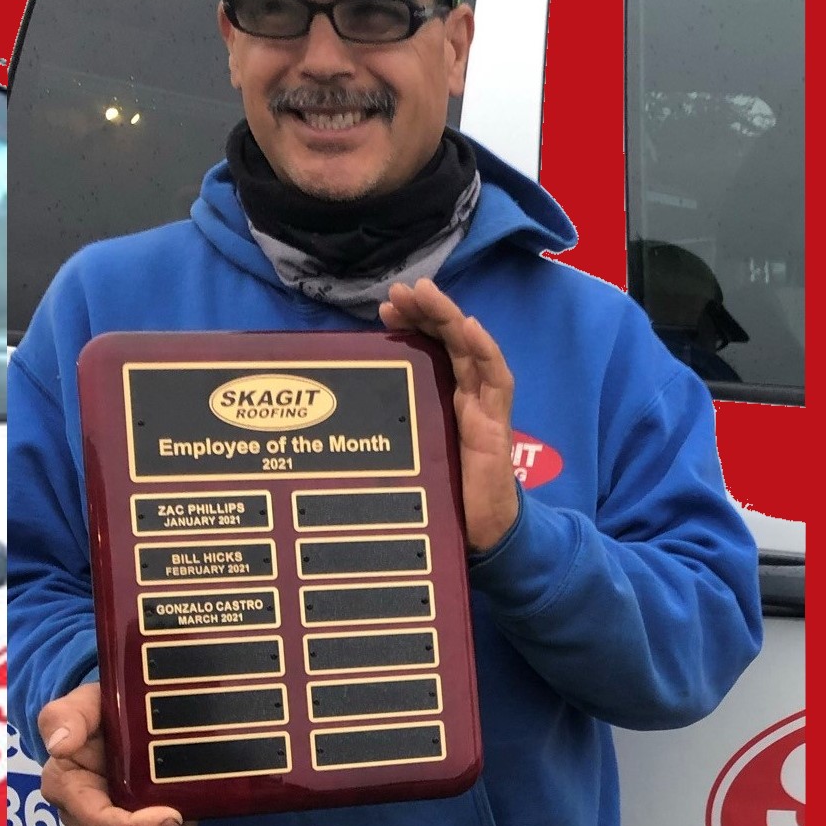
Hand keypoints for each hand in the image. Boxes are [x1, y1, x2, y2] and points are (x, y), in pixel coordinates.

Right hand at [36, 682, 197, 825]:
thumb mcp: (84, 703)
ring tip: (191, 815)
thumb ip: (66, 717)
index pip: (98, 822)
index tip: (173, 816)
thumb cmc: (100, 712)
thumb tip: (60, 746)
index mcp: (66, 786)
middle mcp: (82, 815)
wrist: (119, 717)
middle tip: (188, 810)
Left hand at [380, 279, 518, 552]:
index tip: (384, 308)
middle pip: (447, 343)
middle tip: (398, 290)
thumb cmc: (440, 495)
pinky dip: (484, 351)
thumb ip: (379, 434)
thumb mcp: (400, 456)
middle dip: (425, 312)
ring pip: (469, 350)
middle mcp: (463, 397)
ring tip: (426, 293)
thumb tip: (328, 422)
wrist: (481, 534)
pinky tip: (468, 327)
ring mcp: (483, 408)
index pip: (428, 352)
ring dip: (448, 317)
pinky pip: (495, 381)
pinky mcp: (497, 425)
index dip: (410, 326)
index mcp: (440, 401)